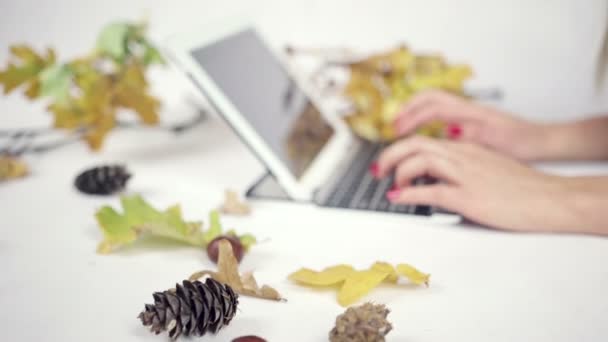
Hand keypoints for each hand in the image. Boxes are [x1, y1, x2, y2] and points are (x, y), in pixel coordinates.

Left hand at [374, 136, 599, 232]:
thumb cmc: (522, 187)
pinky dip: (409, 194)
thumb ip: (462, 168)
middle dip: (389, 155)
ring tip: (391, 184)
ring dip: (398, 171)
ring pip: (420, 160)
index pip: (424, 141)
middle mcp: (462, 157)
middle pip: (415, 144)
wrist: (551, 197)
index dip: (399, 149)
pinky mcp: (470, 196)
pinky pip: (432, 190)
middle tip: (377, 169)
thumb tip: (437, 178)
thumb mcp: (487, 168)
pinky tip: (398, 198)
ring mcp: (465, 175)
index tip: (389, 162)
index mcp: (465, 149)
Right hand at [394, 90, 547, 160]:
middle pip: (429, 97)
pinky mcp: (469, 121)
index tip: (398, 130)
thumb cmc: (523, 143)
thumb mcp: (498, 142)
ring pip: (433, 103)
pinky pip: (440, 113)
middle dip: (407, 108)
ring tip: (399, 127)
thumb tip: (450, 131)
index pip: (433, 108)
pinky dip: (424, 119)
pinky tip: (422, 134)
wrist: (541, 141)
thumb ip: (473, 135)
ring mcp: (467, 113)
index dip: (412, 118)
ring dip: (414, 111)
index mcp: (471, 113)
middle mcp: (467, 109)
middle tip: (392, 125)